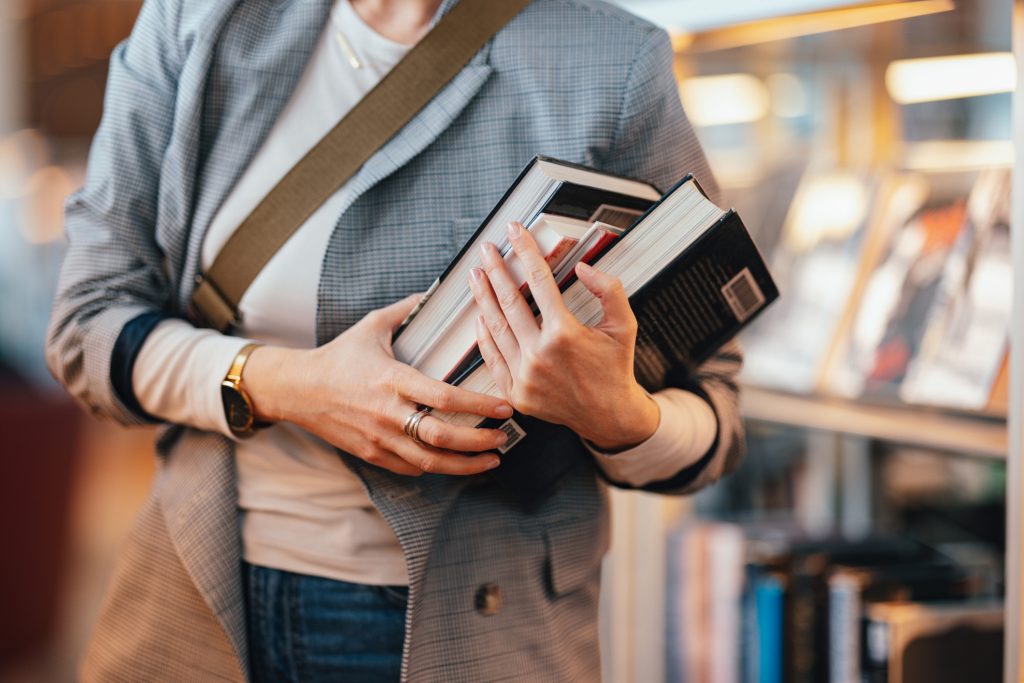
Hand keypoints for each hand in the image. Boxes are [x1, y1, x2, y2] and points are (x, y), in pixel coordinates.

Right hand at [243, 294, 513, 476]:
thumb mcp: (371, 326)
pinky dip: (436, 468)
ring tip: (491, 460)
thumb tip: (433, 291)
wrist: (297, 389)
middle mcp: (387, 412)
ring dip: (465, 464)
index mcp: (392, 379)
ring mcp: (378, 438)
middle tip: (504, 438)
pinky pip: (410, 468)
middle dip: (479, 442)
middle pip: (441, 437)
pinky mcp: (371, 454)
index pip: (443, 397)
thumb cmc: (338, 356)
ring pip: (429, 462)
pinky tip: (455, 462)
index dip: (478, 405)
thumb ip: (405, 309)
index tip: (504, 407)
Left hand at [467, 221, 659, 451]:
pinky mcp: (516, 392)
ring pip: (496, 328)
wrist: (609, 416)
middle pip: (510, 302)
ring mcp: (524, 375)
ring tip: (476, 276)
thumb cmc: (615, 369)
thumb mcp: (624, 325)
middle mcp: (540, 354)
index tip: (515, 234)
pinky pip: (493, 358)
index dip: (526, 252)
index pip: (539, 282)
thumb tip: (584, 268)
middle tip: (486, 250)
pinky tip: (480, 317)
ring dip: (483, 298)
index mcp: (565, 334)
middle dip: (495, 271)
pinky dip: (485, 336)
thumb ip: (609, 290)